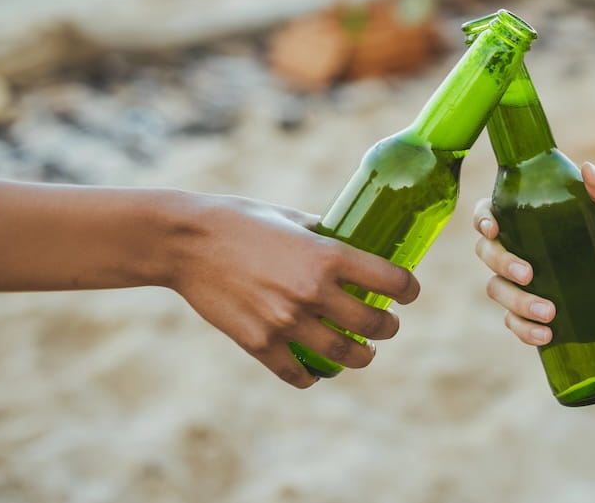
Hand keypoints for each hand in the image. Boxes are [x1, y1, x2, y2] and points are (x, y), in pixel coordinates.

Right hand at [168, 194, 419, 387]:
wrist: (186, 242)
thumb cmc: (242, 220)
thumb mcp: (293, 218)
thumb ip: (325, 237)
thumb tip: (351, 245)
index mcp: (328, 255)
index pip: (392, 280)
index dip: (408, 289)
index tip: (408, 293)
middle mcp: (313, 291)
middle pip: (374, 324)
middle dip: (388, 327)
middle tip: (387, 325)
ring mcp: (286, 321)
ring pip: (344, 354)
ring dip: (361, 356)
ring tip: (363, 352)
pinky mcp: (259, 343)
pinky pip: (298, 373)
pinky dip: (312, 375)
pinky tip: (315, 370)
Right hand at [472, 162, 594, 345]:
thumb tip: (588, 169)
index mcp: (537, 222)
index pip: (493, 213)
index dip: (482, 218)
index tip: (494, 228)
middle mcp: (526, 250)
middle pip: (488, 252)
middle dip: (501, 263)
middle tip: (528, 273)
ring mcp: (529, 285)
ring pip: (497, 290)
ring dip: (516, 302)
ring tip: (549, 313)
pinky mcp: (537, 314)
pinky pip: (513, 322)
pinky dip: (523, 330)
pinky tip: (545, 334)